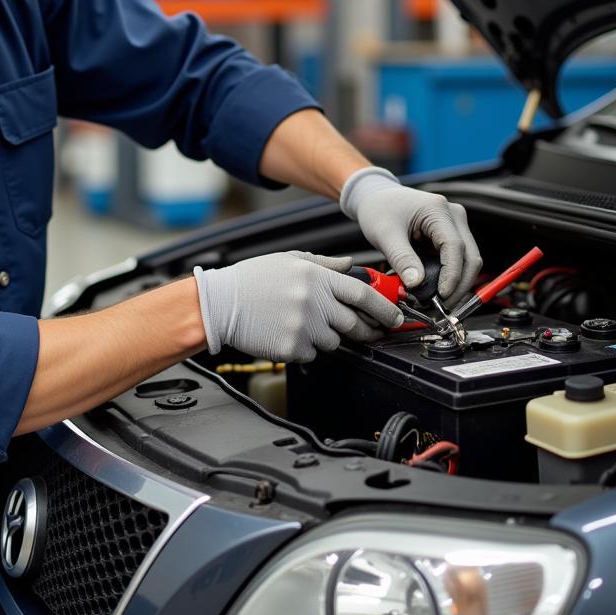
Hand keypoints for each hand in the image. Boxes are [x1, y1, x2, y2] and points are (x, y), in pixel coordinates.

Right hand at [193, 251, 403, 361]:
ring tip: (304, 324)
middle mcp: (314, 302)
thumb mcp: (289, 260)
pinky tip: (287, 333)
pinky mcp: (292, 348)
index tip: (395, 317)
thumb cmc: (252, 279)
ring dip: (327, 336)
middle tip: (368, 331)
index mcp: (316, 277)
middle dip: (367, 330)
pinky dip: (306, 348)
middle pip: (356, 324)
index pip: (364, 295)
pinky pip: (312, 354)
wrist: (220, 303)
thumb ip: (325, 264)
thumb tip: (351, 265)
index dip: (385, 308)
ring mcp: (304, 327)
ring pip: (334, 341)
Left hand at [340, 167, 481, 306]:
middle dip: (459, 285)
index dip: (452, 275)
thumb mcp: (385, 234)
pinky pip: (457, 261)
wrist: (376, 198)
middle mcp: (453, 216)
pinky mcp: (449, 236)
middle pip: (470, 257)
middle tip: (442, 307)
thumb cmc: (379, 209)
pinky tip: (435, 290)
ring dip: (456, 284)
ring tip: (437, 302)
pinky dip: (449, 278)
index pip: (455, 247)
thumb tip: (416, 283)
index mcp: (438, 210)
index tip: (441, 296)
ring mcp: (454, 226)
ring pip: (467, 261)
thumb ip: (401, 258)